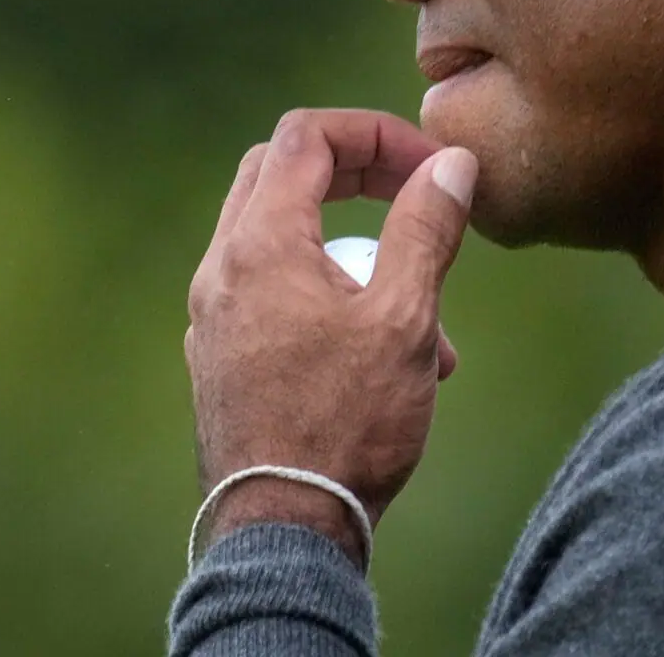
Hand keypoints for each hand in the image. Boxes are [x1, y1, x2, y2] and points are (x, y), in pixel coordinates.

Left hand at [184, 109, 477, 564]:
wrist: (284, 531)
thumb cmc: (345, 425)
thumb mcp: (404, 319)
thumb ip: (425, 229)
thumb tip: (451, 165)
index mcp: (259, 243)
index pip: (306, 136)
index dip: (374, 132)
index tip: (430, 165)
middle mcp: (220, 270)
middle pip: (281, 174)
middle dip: (356, 175)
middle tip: (415, 196)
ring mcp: (212, 315)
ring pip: (281, 240)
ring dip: (353, 250)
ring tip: (424, 316)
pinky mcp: (220, 357)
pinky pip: (272, 294)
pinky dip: (326, 294)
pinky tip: (383, 356)